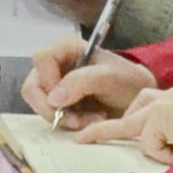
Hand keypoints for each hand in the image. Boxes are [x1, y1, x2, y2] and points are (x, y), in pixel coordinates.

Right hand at [22, 47, 148, 123]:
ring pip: (39, 105)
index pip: (41, 59)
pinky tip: (89, 122)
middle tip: (78, 120)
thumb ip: (81, 82)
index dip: (49, 81)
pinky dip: (69, 124)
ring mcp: (54, 86)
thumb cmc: (127, 81)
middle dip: (54, 109)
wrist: (139, 101)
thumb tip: (53, 99)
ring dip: (64, 119)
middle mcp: (55, 65)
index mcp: (66, 48)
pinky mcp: (58, 104)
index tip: (67, 100)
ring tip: (91, 120)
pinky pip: (50, 117)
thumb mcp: (108, 77)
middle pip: (33, 87)